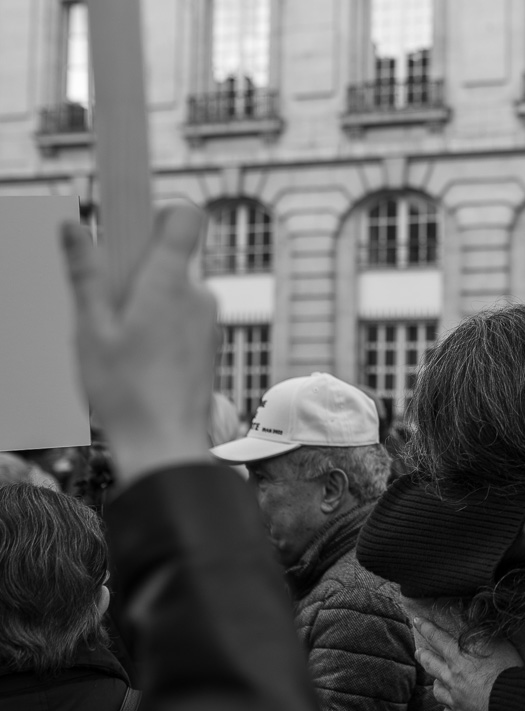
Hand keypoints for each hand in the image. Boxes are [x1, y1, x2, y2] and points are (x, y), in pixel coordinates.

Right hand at [61, 205, 216, 488]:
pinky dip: (163, 328)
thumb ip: (85, 273)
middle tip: (107, 309)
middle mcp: (199, 295)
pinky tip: (141, 360)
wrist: (165, 444)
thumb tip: (73, 224)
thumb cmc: (125, 390)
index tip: (134, 223)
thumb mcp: (90, 328)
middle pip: (170, 259)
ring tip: (121, 343)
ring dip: (149, 304)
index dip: (162, 212)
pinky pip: (185, 319)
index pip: (185, 217)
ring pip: (176, 292)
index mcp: (169, 281)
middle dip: (139, 272)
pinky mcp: (211, 345)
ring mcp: (209, 322)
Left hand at [413, 615, 523, 710]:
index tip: (417, 620)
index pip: (437, 637)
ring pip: (437, 691)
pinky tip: (451, 705)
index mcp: (458, 657)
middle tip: (418, 652)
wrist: (512, 705)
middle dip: (423, 656)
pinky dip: (449, 707)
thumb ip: (481, 630)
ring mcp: (454, 700)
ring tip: (437, 680)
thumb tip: (473, 610)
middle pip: (430, 665)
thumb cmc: (507, 671)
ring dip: (437, 683)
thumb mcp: (498, 642)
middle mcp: (451, 678)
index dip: (426, 627)